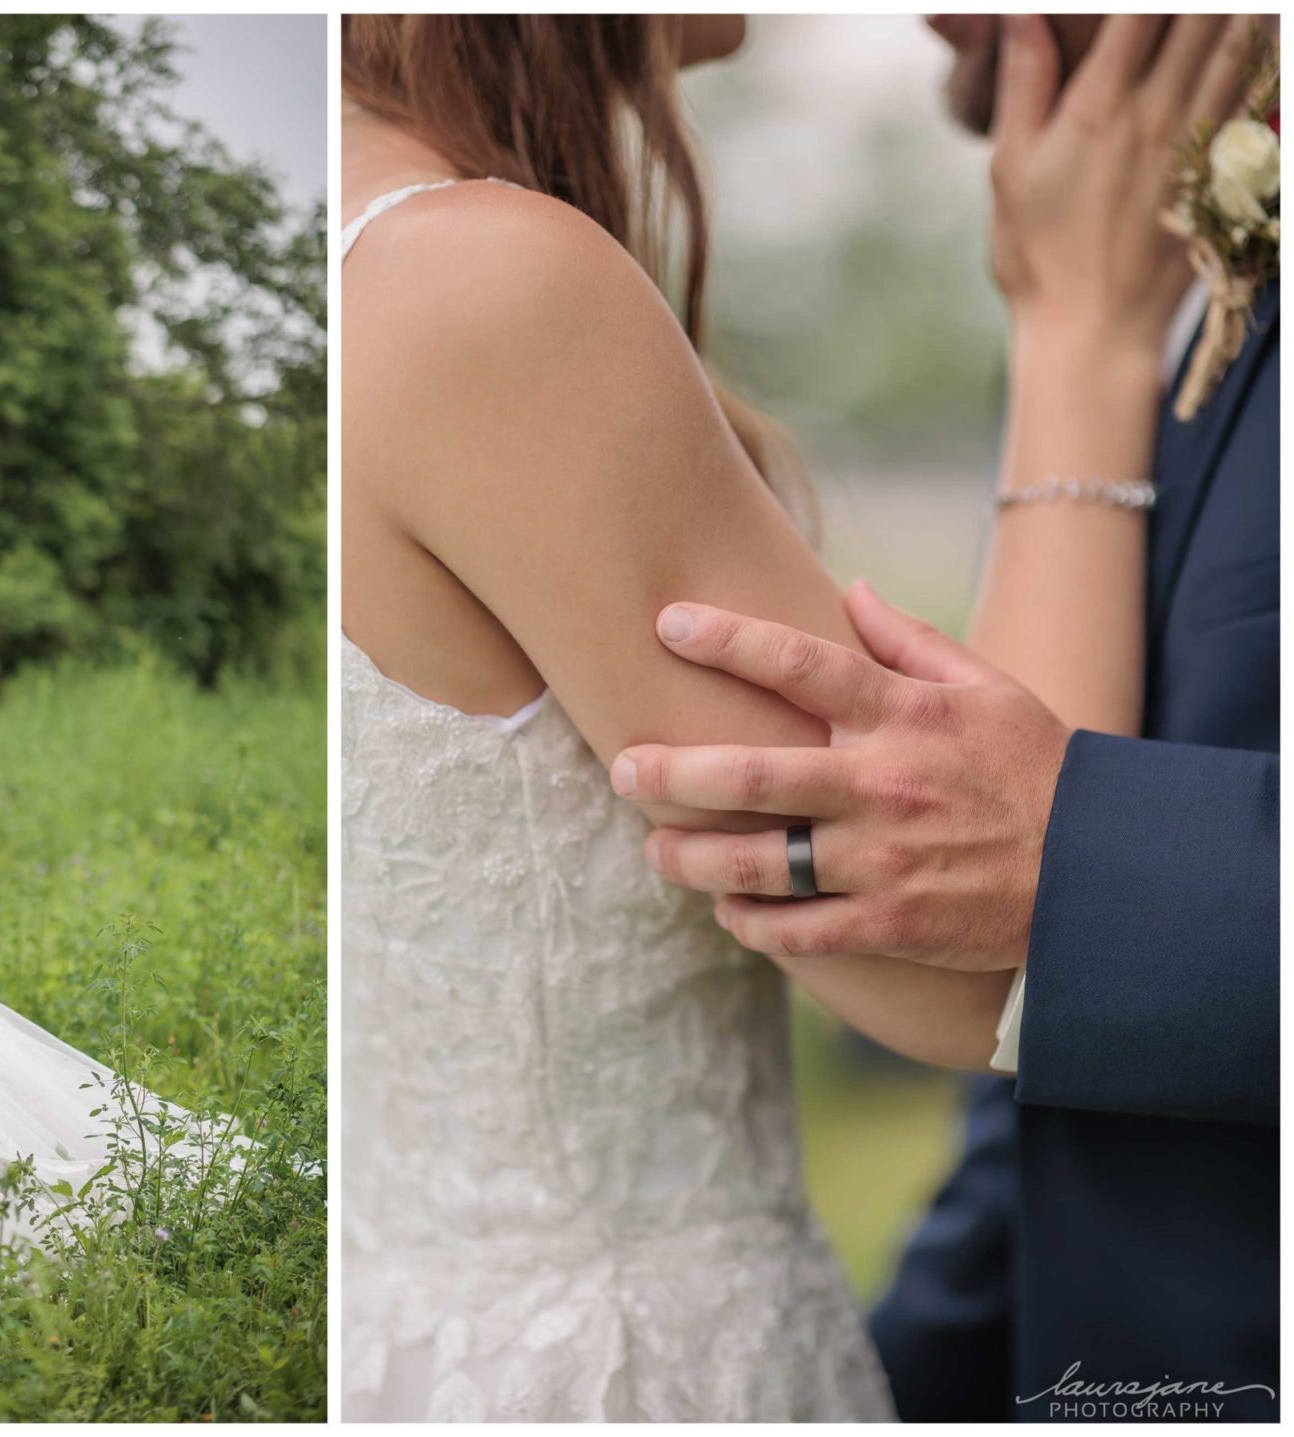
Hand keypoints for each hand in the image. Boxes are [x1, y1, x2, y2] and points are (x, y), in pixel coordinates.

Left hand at [611, 581, 1072, 971]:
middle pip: (751, 775)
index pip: (800, 663)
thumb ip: (911, 641)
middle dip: (672, 773)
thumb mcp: (988, 688)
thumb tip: (852, 587)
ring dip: (691, 859)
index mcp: (904, 716)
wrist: (1105, 874)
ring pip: (758, 863)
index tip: (667, 621)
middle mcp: (882, 785)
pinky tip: (726, 910)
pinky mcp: (889, 925)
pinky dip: (750, 922)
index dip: (727, 639)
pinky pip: (796, 929)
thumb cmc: (1039, 770)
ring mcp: (881, 860)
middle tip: (624, 767)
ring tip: (655, 850)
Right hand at [989, 14, 1257, 358]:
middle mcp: (1156, 114)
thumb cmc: (1037, 254)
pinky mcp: (1226, 171)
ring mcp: (1198, 141)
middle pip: (1198, 17)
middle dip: (1198, 0)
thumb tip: (1022, 11)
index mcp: (1097, 107)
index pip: (1135, 10)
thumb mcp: (1009, 168)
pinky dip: (1264, 58)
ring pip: (1239, 45)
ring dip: (1239, 15)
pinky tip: (1264, 34)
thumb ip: (1024, 83)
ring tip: (1241, 1)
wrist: (1094, 329)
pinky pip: (1260, 94)